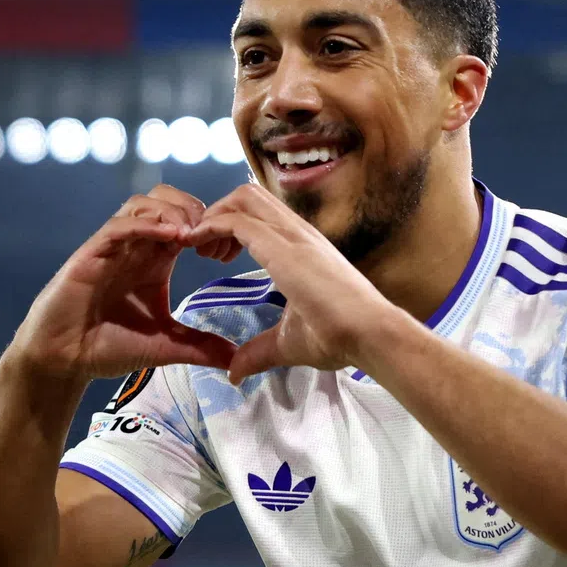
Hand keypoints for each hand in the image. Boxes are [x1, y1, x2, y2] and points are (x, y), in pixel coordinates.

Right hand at [9, 184, 240, 379]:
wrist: (64, 359)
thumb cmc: (110, 346)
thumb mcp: (167, 346)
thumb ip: (201, 347)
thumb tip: (236, 361)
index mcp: (156, 258)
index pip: (186, 220)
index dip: (210, 225)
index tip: (227, 249)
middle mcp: (136, 246)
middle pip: (166, 199)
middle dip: (194, 208)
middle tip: (211, 235)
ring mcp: (113, 247)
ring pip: (143, 203)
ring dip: (172, 211)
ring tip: (192, 236)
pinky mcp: (91, 254)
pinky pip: (119, 226)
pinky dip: (146, 225)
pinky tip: (171, 236)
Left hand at [183, 184, 399, 382]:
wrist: (368, 334)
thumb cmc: (339, 337)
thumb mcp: (288, 342)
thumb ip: (260, 351)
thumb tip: (236, 372)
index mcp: (302, 247)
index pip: (260, 214)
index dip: (230, 227)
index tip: (217, 257)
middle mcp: (297, 232)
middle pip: (248, 194)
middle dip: (218, 213)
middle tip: (206, 250)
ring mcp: (292, 235)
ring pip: (243, 197)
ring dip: (214, 216)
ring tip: (201, 249)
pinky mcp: (283, 247)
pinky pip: (237, 220)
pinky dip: (210, 227)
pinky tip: (198, 247)